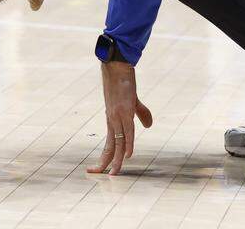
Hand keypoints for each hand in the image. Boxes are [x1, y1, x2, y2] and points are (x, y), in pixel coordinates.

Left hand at [87, 61, 152, 175]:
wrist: (117, 68)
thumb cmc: (123, 83)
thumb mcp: (133, 102)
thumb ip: (141, 113)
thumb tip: (148, 126)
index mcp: (112, 121)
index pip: (109, 144)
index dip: (105, 157)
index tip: (96, 169)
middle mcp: (113, 121)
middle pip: (110, 146)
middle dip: (106, 162)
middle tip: (100, 175)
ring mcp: (118, 116)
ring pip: (118, 142)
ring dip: (117, 159)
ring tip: (114, 172)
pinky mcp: (125, 111)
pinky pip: (128, 131)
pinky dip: (128, 143)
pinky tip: (127, 154)